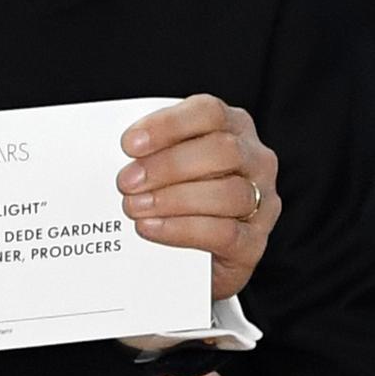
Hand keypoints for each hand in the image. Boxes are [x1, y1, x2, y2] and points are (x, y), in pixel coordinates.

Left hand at [117, 94, 280, 299]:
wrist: (191, 263)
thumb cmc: (177, 204)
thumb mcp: (167, 170)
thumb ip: (152, 156)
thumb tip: (112, 156)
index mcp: (234, 129)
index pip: (208, 112)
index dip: (168, 125)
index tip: (129, 144)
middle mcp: (255, 161)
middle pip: (221, 150)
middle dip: (167, 166)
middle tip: (126, 182)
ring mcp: (262, 202)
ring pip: (227, 193)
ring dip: (173, 199)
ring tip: (134, 208)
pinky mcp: (253, 243)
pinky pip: (223, 233)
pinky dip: (182, 229)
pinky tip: (150, 229)